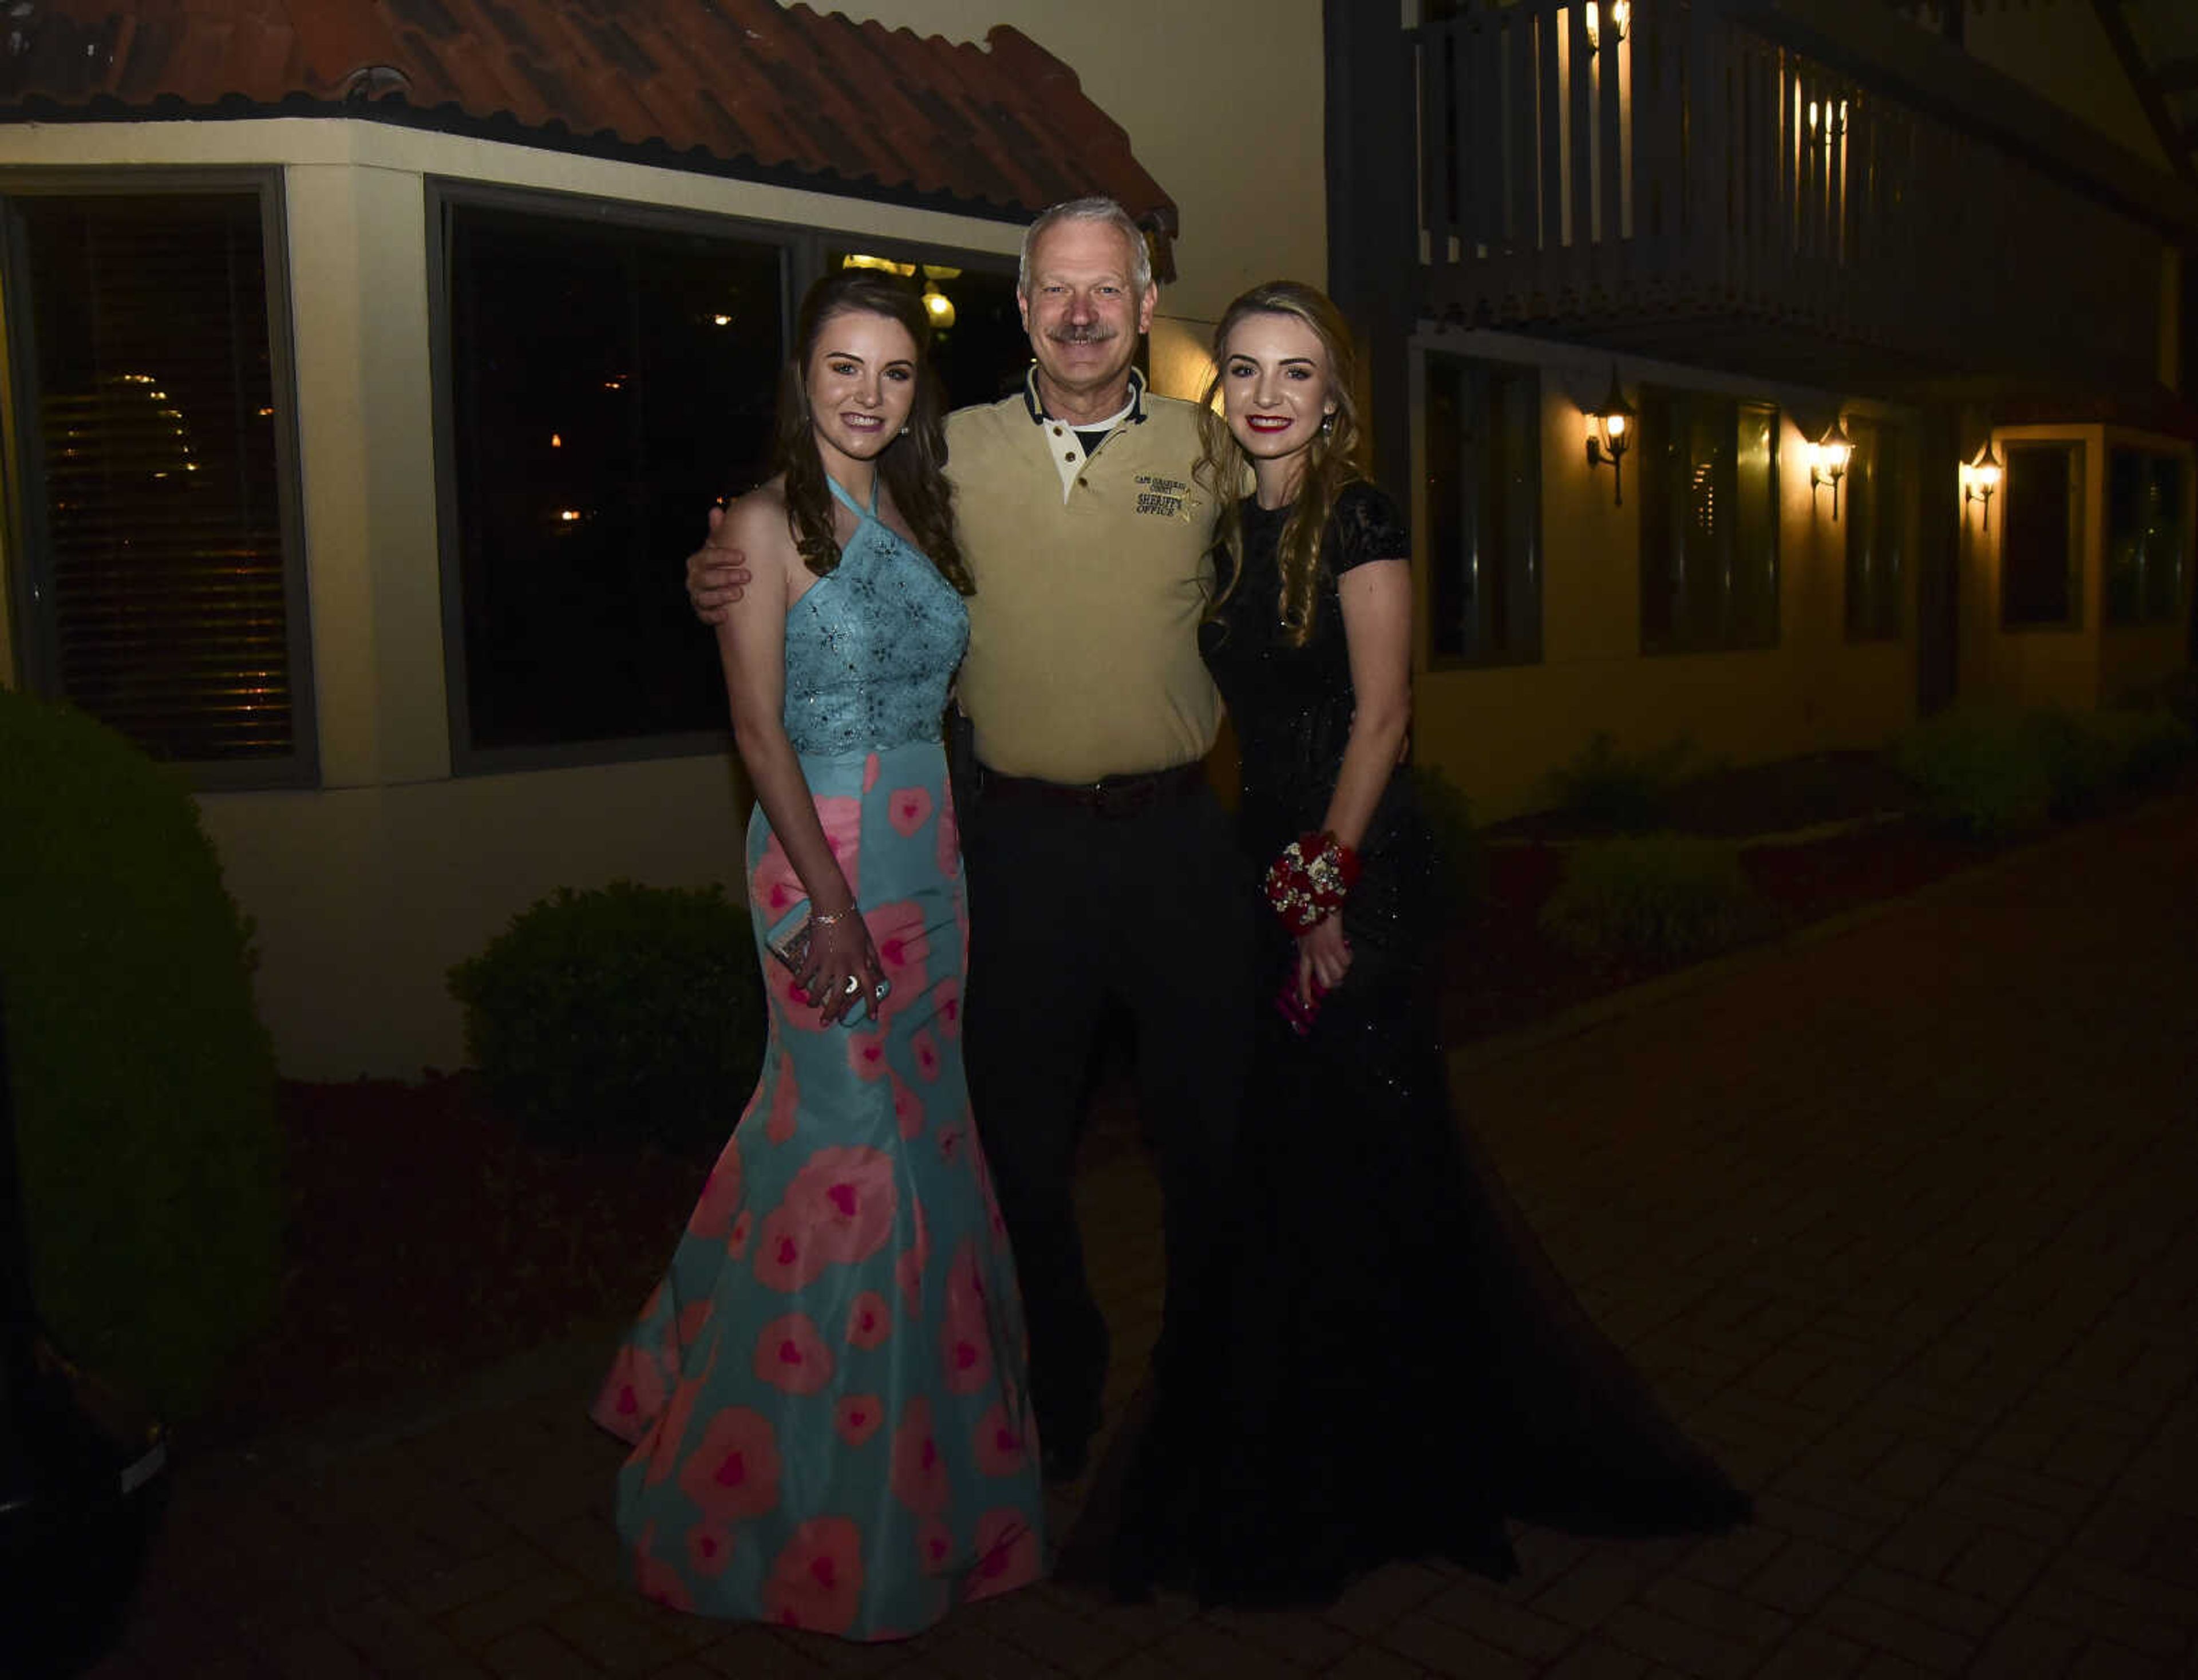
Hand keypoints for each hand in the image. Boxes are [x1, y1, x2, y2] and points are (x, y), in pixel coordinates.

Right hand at [687, 504, 753, 625]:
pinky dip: (713, 616)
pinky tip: (726, 615)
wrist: (723, 586)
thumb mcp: (723, 547)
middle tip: (747, 576)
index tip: (742, 556)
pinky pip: (703, 616)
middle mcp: (693, 579)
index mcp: (697, 561)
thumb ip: (719, 531)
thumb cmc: (724, 563)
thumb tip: (716, 510)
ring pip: (703, 597)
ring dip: (721, 596)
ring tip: (739, 593)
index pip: (706, 556)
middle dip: (726, 576)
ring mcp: (696, 596)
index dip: (723, 556)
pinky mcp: (702, 612)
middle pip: (705, 578)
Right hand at [796, 907, 886, 1027]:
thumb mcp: (867, 940)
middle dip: (832, 1012)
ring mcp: (827, 962)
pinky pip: (805, 974)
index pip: (868, 987)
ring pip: (819, 989)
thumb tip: (878, 973)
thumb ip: (872, 958)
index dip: (871, 1004)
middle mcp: (844, 966)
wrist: (833, 906)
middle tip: (826, 1022)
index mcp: (860, 962)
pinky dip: (801, 982)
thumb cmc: (853, 921)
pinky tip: (799, 986)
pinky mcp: (813, 956)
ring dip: (813, 999)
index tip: (872, 1017)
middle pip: (838, 996)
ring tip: (810, 1004)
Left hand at [1295, 915, 1351, 1008]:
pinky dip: (1349, 957)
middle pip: (1326, 982)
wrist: (1316, 903)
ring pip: (1338, 974)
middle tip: (1337, 975)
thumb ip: (1306, 948)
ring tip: (1342, 960)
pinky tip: (1347, 950)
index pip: (1302, 979)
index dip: (1305, 994)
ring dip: (1343, 969)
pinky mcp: (1337, 945)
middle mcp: (1314, 956)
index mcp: (1303, 954)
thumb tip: (1309, 957)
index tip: (1308, 1004)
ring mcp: (1326, 952)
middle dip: (1334, 982)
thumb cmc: (1309, 916)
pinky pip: (1346, 961)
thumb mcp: (1301, 934)